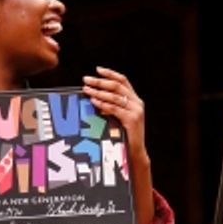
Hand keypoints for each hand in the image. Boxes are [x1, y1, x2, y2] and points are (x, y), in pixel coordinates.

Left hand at [82, 66, 154, 223]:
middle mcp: (137, 103)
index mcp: (135, 100)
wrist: (134, 154)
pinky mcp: (132, 120)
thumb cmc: (123, 137)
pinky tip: (93, 102)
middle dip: (100, 82)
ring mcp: (136, 111)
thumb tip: (91, 96)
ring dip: (98, 92)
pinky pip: (115, 108)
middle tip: (85, 80)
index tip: (97, 69)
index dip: (110, 73)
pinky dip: (103, 104)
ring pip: (115, 96)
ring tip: (86, 90)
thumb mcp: (118, 118)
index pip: (123, 81)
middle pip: (117, 86)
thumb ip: (111, 107)